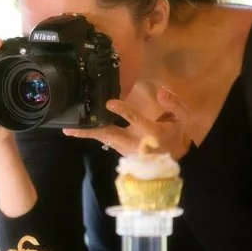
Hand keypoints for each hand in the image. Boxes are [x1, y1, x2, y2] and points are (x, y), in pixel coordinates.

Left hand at [62, 86, 191, 159]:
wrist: (176, 159)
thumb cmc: (177, 134)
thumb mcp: (183, 118)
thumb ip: (173, 104)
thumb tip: (161, 91)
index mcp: (153, 134)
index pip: (136, 121)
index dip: (124, 111)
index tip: (110, 103)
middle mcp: (136, 144)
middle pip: (111, 135)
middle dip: (92, 130)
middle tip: (72, 126)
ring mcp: (127, 150)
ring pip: (105, 140)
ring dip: (86, 134)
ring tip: (68, 129)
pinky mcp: (121, 151)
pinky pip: (105, 141)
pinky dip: (92, 135)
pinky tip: (78, 130)